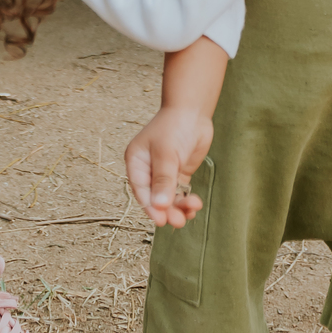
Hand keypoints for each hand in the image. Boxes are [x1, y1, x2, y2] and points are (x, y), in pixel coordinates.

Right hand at [125, 105, 211, 228]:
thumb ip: (163, 180)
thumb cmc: (174, 126)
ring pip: (169, 198)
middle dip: (167, 210)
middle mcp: (148, 170)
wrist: (192, 111)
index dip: (151, 207)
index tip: (161, 221)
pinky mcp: (179, 173)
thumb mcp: (166, 153)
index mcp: (136, 163)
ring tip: (192, 211)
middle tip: (179, 221)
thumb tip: (159, 206)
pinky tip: (195, 205)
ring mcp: (164, 173)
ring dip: (179, 207)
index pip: (141, 191)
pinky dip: (186, 200)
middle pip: (155, 198)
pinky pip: (180, 193)